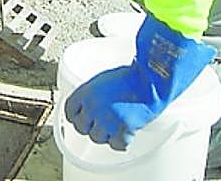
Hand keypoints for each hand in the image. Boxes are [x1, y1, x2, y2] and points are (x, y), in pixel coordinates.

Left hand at [64, 12, 215, 149]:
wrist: (150, 80)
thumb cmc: (131, 76)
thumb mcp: (102, 80)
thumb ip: (92, 94)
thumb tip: (88, 106)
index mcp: (86, 92)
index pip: (69, 111)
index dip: (75, 116)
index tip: (80, 118)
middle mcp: (93, 108)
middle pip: (81, 128)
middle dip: (89, 126)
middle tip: (98, 124)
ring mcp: (107, 121)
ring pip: (97, 138)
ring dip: (104, 134)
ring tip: (113, 128)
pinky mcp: (123, 130)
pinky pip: (116, 144)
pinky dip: (120, 142)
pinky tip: (124, 135)